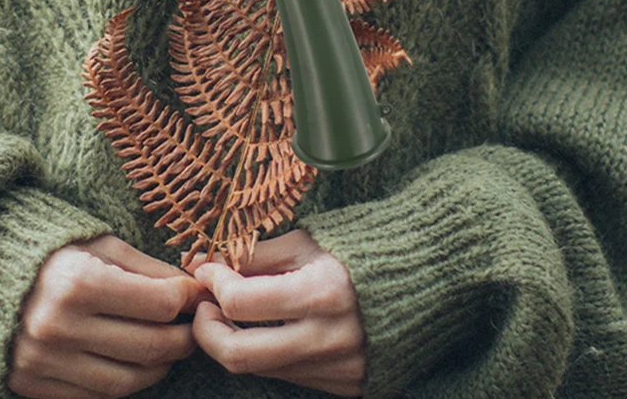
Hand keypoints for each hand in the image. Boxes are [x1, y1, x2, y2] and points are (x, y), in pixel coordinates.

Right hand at [9, 233, 213, 398]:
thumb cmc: (54, 251)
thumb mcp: (101, 245)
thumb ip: (148, 268)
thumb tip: (192, 289)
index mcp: (79, 282)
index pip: (159, 303)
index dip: (188, 300)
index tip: (198, 295)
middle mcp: (60, 326)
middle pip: (150, 346)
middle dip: (183, 338)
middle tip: (194, 328)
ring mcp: (44, 361)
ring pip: (127, 380)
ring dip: (159, 367)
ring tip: (169, 347)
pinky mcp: (32, 384)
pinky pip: (96, 396)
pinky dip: (124, 383)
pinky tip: (135, 363)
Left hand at [183, 229, 367, 396]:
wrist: (422, 281)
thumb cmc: (359, 249)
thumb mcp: (306, 242)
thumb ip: (256, 256)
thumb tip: (206, 262)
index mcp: (321, 293)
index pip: (240, 302)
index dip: (212, 283)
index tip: (206, 269)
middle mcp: (328, 339)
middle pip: (239, 354)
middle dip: (206, 330)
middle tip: (205, 306)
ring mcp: (337, 369)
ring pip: (260, 368)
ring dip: (234, 340)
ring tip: (232, 312)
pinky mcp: (344, 385)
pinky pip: (287, 375)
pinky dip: (266, 353)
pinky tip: (266, 328)